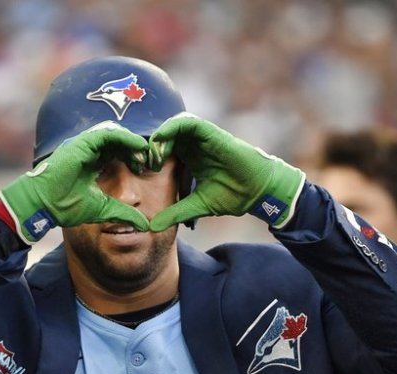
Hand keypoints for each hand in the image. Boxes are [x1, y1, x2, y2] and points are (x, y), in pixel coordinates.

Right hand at [0, 121, 150, 242]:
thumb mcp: (103, 210)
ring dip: (133, 142)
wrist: (43, 206)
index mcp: (91, 162)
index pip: (117, 152)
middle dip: (136, 149)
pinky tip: (138, 147)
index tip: (145, 168)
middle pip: (118, 141)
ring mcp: (83, 145)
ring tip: (145, 154)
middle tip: (150, 161)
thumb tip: (145, 225)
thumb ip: (124, 213)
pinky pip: (108, 134)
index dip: (133, 157)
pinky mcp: (81, 143)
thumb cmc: (65, 207)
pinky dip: (125, 138)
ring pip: (115, 134)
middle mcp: (88, 150)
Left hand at [146, 113, 304, 231]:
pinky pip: (186, 122)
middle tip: (141, 165)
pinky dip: (170, 129)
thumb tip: (152, 227)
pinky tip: (161, 144)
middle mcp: (193, 145)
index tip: (139, 173)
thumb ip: (175, 213)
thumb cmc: (232, 195)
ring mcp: (202, 137)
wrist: (257, 191)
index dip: (148, 158)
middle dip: (149, 147)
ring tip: (152, 158)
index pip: (162, 150)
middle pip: (163, 136)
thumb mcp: (196, 206)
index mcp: (189, 158)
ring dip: (158, 138)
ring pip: (171, 126)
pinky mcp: (210, 132)